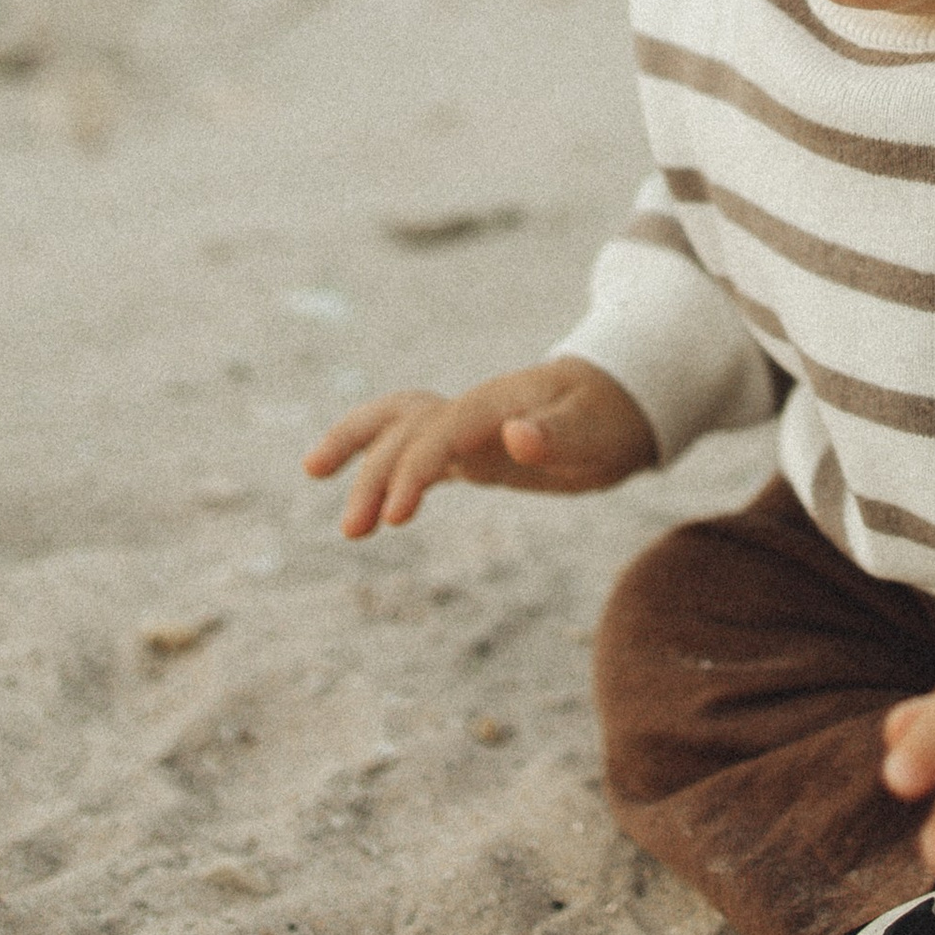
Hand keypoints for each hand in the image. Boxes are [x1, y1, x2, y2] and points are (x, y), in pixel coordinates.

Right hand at [304, 362, 655, 534]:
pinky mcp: (468, 449)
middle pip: (403, 428)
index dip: (413, 470)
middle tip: (352, 531)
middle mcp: (471, 412)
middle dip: (371, 472)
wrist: (623, 403)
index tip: (395, 517)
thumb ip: (557, 433)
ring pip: (396, 426)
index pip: (437, 432)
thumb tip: (515, 436)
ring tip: (312, 472)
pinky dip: (384, 466)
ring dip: (358, 451)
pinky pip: (414, 449)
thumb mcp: (597, 429)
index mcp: (494, 404)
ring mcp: (466, 428)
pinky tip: (369, 502)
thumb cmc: (611, 415)